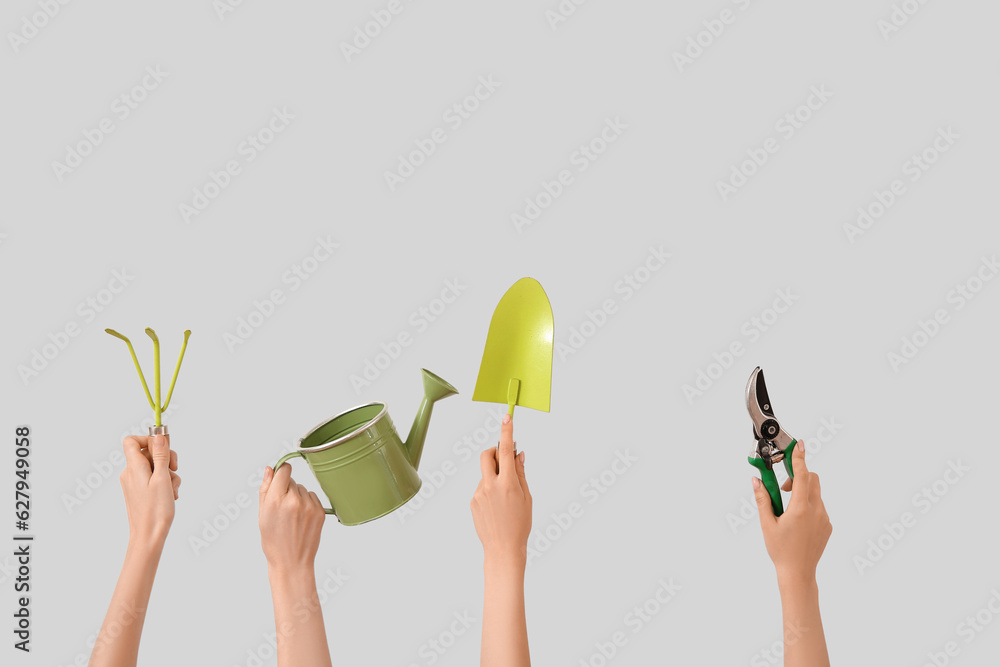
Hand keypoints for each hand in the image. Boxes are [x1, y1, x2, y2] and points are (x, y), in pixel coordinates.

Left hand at [120, 435, 179, 547]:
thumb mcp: (162, 478)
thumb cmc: (155, 510)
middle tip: (175, 469)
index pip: (132, 441)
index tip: (164, 447)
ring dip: (168, 474)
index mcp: (134, 467)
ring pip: (154, 467)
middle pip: (148, 453)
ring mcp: (135, 483)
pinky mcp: (140, 492)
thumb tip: (158, 436)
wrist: (148, 536)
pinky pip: (153, 479)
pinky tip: (170, 495)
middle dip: (165, 459)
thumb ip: (160, 455)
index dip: (148, 439)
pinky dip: (164, 483)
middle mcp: (131, 473)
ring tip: (172, 489)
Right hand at [258, 465, 325, 574]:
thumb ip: (265, 489)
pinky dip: (307, 503)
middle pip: (292, 480)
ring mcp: (309, 506)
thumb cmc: (273, 541)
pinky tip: (301, 518)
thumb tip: (270, 469)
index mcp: (276, 500)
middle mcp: (294, 501)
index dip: (281, 472)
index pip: (284, 470)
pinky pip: (312, 497)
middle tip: (282, 509)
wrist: (291, 562)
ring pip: (303, 489)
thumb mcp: (262, 515)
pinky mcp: (320, 512)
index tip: (279, 478)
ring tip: (292, 516)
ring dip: (297, 497)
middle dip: (286, 490)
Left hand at [471, 415, 531, 569]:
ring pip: (485, 474)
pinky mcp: (473, 502)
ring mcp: (478, 494)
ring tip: (505, 498)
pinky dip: (490, 490)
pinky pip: (481, 487)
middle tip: (504, 460)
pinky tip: (497, 507)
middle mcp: (490, 486)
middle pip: (486, 455)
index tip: (506, 418)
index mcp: (507, 484)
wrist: (503, 549)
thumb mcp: (526, 497)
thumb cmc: (520, 525)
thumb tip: (518, 454)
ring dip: (494, 476)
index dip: (506, 432)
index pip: (506, 451)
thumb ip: (520, 473)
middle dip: (494, 452)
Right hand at [753, 441, 832, 582]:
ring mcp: (824, 518)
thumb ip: (762, 499)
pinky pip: (819, 507)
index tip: (799, 445)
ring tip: (787, 509)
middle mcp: (816, 511)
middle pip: (812, 480)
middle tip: (783, 488)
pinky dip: (808, 505)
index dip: (800, 458)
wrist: (798, 573)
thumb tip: (757, 481)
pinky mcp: (828, 526)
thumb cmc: (780, 550)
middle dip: (798, 477)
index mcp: (800, 509)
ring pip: (815, 494)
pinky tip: (797, 522)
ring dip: (802, 493)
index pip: (802, 475)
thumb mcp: (766, 524)